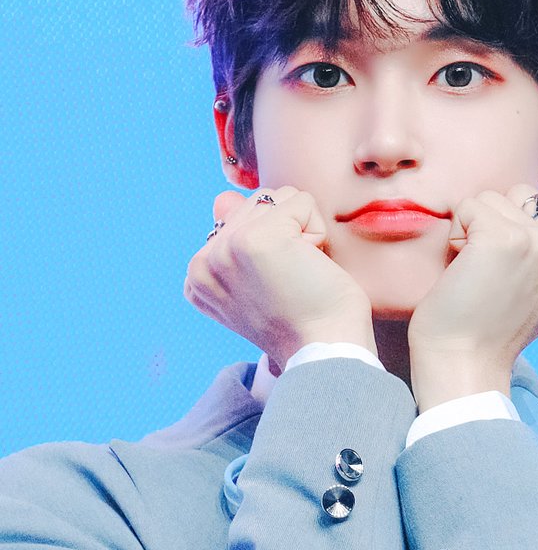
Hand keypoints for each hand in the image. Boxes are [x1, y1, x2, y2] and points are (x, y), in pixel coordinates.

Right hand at [184, 187, 375, 369]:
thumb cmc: (304, 320)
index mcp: (198, 276)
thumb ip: (236, 235)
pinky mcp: (257, 238)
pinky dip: (318, 231)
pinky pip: (301, 202)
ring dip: (303, 232)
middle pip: (257, 203)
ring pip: (278, 198)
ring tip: (300, 274)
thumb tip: (222, 197)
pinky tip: (311, 268)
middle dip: (287, 234)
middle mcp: (203, 262)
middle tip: (292, 282)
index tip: (276, 288)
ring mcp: (226, 248)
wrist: (326, 352)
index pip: (240, 219)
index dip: (273, 246)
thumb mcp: (260, 278)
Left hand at [407, 185, 537, 398]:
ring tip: (476, 273)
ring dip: (474, 229)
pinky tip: (461, 270)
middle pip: (524, 195)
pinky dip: (456, 234)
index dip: (518, 235)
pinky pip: (469, 205)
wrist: (463, 363)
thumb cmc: (490, 327)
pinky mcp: (506, 240)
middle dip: (498, 225)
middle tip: (490, 274)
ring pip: (495, 198)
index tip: (511, 280)